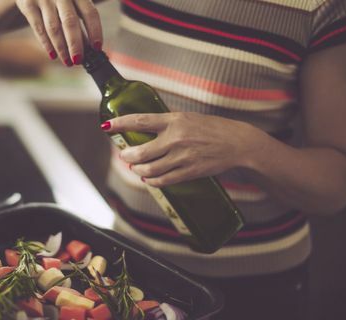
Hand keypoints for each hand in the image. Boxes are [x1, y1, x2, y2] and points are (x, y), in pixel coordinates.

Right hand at [15, 0, 102, 65]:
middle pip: (70, 22)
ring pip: (53, 28)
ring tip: (68, 62)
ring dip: (61, 48)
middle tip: (79, 60)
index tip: (97, 48)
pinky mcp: (27, 4)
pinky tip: (53, 56)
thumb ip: (80, 20)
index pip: (90, 13)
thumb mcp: (71, 2)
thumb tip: (90, 48)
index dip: (95, 31)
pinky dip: (46, 44)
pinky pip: (38, 28)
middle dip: (75, 44)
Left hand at [104, 112, 261, 186]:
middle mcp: (176, 138)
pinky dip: (152, 180)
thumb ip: (167, 123)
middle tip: (124, 156)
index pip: (141, 120)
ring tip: (135, 168)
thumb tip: (145, 127)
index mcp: (175, 120)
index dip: (121, 123)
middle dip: (127, 156)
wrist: (237, 143)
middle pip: (140, 152)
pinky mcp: (189, 172)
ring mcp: (182, 157)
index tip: (107, 125)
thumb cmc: (212, 128)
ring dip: (137, 170)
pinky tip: (148, 178)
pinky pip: (163, 180)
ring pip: (149, 169)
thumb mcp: (188, 118)